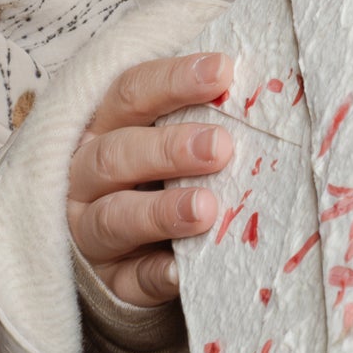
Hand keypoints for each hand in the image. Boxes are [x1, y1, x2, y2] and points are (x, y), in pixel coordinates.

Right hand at [66, 52, 233, 306]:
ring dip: (161, 212)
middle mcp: (87, 176)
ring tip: (206, 209)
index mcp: (104, 126)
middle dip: (168, 149)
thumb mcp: (165, 132)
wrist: (124, 245)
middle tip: (221, 147)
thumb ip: (200, 112)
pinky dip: (155, 274)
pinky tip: (183, 270)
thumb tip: (265, 86)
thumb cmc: (157, 171)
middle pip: (116, 155)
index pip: (130, 93)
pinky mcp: (109, 281)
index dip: (173, 80)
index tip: (223, 71)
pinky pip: (128, 280)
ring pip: (114, 219)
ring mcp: (91, 231)